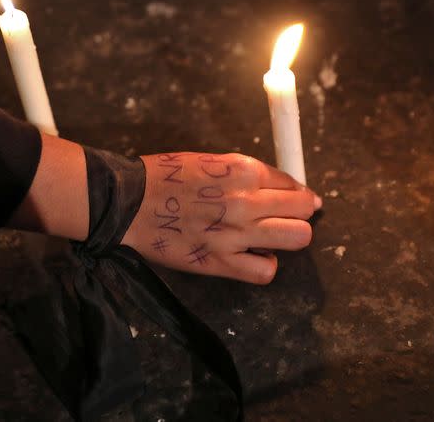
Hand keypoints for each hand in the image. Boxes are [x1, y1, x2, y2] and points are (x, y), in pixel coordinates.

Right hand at [121, 153, 320, 283]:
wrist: (128, 202)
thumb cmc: (166, 177)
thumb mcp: (212, 162)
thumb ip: (247, 174)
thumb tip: (285, 187)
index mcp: (243, 169)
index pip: (293, 183)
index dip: (298, 193)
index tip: (295, 200)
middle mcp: (245, 200)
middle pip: (304, 210)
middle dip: (301, 213)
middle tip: (286, 217)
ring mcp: (235, 233)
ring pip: (297, 238)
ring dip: (289, 237)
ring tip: (271, 237)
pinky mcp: (220, 262)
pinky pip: (265, 271)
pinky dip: (265, 265)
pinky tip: (253, 256)